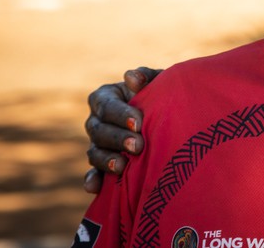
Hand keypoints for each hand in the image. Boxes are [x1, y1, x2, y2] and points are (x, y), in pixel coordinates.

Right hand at [82, 67, 159, 193]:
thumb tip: (131, 77)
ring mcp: (98, 144)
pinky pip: (93, 174)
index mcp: (105, 97)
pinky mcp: (102, 165)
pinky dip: (92, 180)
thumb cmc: (163, 95)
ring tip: (122, 167)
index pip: (107, 105)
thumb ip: (147, 77)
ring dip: (107, 160)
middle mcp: (96, 121)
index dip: (121, 115)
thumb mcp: (159, 83)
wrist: (171, 118)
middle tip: (138, 146)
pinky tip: (95, 188)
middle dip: (118, 139)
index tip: (139, 123)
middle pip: (98, 131)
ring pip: (94, 152)